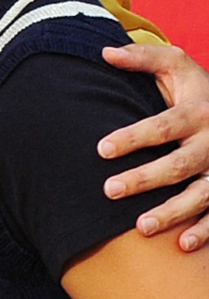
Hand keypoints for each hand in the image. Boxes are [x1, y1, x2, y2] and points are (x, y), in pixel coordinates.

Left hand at [101, 43, 208, 251]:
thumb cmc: (197, 89)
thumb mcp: (177, 66)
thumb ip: (144, 58)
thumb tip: (104, 53)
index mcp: (199, 112)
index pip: (163, 126)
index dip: (134, 137)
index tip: (101, 149)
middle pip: (179, 164)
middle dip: (145, 179)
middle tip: (109, 190)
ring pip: (201, 195)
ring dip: (173, 212)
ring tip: (140, 227)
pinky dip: (205, 230)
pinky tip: (183, 245)